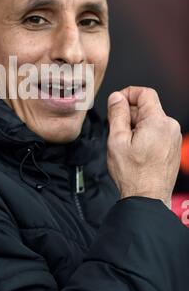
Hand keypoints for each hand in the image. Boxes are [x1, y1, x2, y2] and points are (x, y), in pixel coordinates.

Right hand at [107, 86, 181, 207]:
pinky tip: (136, 151)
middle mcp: (170, 127)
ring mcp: (173, 138)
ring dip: (136, 126)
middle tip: (117, 130)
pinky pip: (156, 132)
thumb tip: (116, 97)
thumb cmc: (133, 174)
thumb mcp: (117, 140)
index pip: (145, 93)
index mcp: (158, 122)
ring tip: (126, 145)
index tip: (116, 102)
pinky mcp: (172, 147)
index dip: (128, 94)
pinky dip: (144, 135)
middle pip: (147, 108)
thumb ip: (117, 114)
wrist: (147, 198)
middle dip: (129, 114)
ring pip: (151, 120)